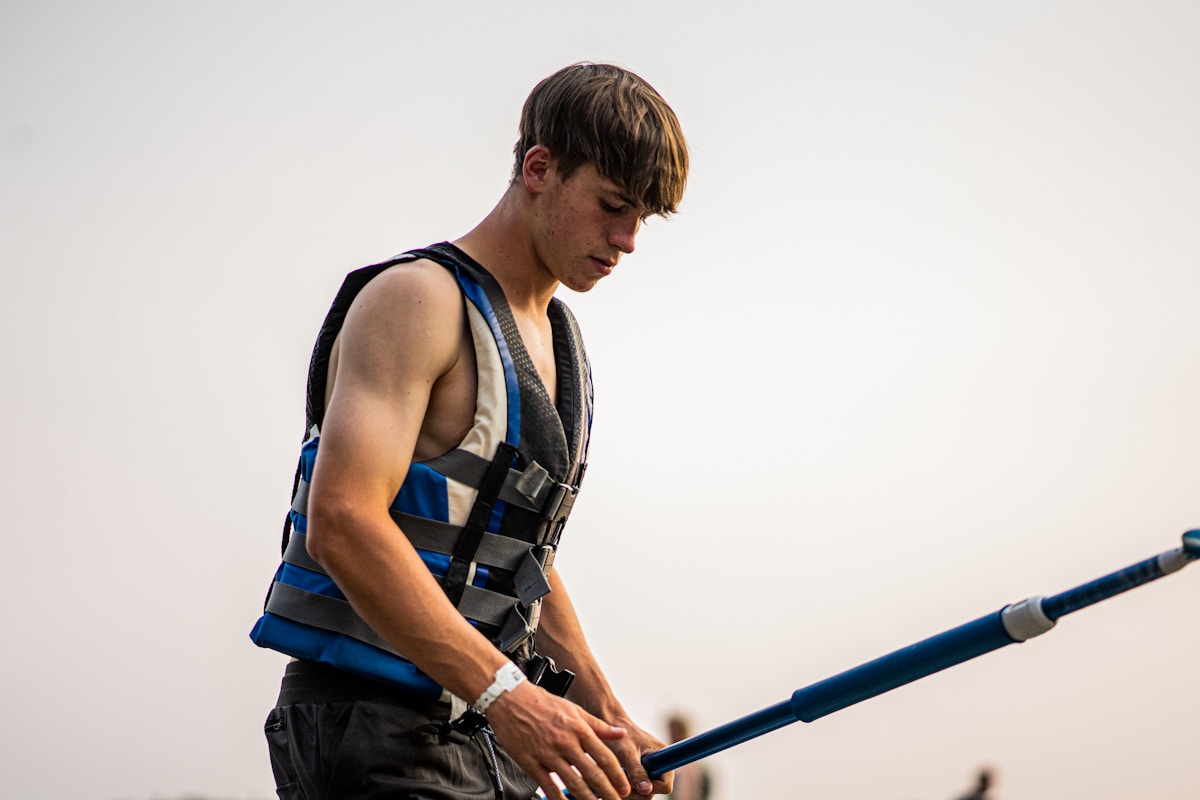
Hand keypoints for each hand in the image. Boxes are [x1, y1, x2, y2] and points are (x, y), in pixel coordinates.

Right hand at [486, 681, 630, 799]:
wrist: (510, 698)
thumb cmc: (541, 702)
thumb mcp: (574, 709)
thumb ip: (598, 725)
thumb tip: (620, 733)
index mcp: (578, 729)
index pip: (604, 757)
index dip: (617, 775)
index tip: (624, 787)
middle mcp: (566, 743)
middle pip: (592, 773)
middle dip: (607, 792)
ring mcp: (548, 754)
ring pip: (573, 782)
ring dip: (588, 799)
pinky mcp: (531, 762)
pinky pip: (548, 786)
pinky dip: (559, 799)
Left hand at [603, 716, 671, 796]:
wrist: (608, 724)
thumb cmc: (618, 735)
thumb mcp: (626, 752)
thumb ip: (636, 770)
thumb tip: (646, 790)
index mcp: (662, 756)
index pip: (666, 786)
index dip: (651, 788)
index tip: (634, 783)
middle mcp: (658, 765)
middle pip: (652, 791)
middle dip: (636, 791)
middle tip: (620, 780)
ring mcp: (648, 770)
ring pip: (642, 792)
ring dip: (629, 790)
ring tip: (617, 776)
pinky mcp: (638, 773)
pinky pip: (635, 789)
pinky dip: (625, 788)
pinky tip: (615, 779)